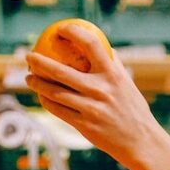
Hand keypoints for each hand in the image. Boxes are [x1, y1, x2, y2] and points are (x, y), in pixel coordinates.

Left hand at [25, 26, 164, 169]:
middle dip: (39, 61)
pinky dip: (46, 101)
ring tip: (29, 77)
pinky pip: (58, 110)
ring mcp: (90, 108)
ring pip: (54, 92)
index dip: (73, 32)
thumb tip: (101, 46)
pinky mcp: (83, 125)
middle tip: (29, 56)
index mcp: (113, 74)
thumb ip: (113, 64)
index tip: (60, 29)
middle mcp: (100, 89)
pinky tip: (41, 96)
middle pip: (61, 71)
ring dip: (37, 83)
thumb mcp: (127, 83)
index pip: (91, 44)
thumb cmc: (133, 109)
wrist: (140, 141)